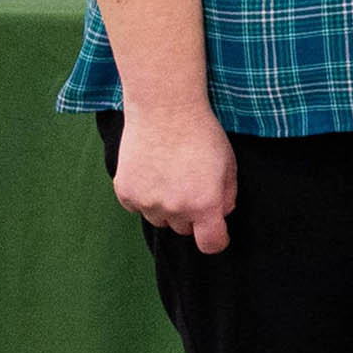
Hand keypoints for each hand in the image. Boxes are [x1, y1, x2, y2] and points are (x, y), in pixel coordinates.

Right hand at [114, 105, 237, 252]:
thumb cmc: (202, 133)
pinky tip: (152, 171)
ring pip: (159, 219)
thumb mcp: (228, 164)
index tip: (215, 232)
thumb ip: (227, 195)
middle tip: (191, 185)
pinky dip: (144, 196)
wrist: (164, 109)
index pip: (211, 244)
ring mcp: (147, 202)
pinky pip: (138, 206)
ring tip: (170, 174)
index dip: (216, 240)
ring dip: (166, 206)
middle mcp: (174, 208)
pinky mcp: (125, 192)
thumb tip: (221, 214)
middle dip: (191, 214)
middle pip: (184, 229)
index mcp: (204, 204)